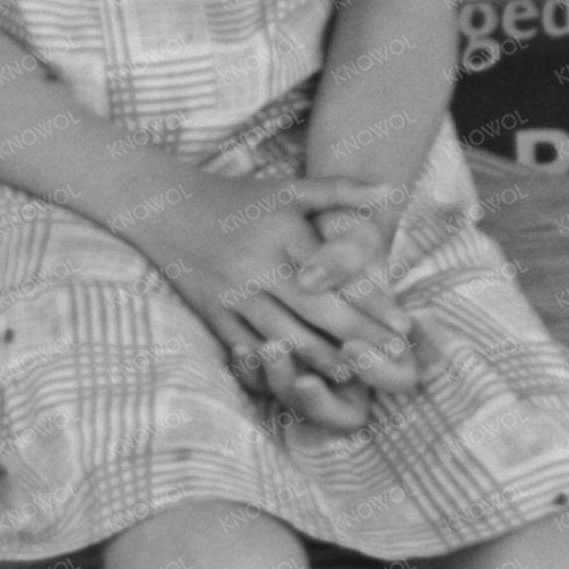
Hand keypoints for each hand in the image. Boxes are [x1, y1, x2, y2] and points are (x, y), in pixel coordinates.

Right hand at [130, 171, 421, 425]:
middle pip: (315, 311)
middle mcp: (256, 265)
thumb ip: (341, 190)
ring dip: (323, 361)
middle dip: (358, 338)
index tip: (405, 326)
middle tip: (395, 360)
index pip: (334, 273)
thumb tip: (393, 190)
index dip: (371, 301)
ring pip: (283, 337)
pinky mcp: (212, 314)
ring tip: (359, 377)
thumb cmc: (239, 199)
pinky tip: (303, 380)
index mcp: (280, 234)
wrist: (164, 207)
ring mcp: (231, 294)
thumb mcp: (289, 188)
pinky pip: (247, 349)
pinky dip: (276, 368)